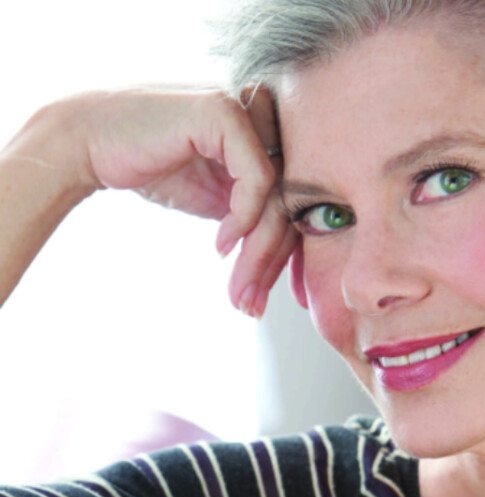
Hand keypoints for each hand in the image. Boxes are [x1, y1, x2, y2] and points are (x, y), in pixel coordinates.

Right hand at [24, 86, 296, 317]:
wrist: (88, 143)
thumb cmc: (154, 166)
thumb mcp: (219, 196)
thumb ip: (258, 212)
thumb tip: (295, 256)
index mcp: (270, 127)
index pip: (296, 194)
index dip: (283, 250)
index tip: (261, 293)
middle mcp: (266, 110)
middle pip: (293, 197)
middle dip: (272, 260)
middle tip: (251, 304)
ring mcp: (248, 104)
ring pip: (279, 193)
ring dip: (260, 252)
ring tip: (239, 291)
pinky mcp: (225, 111)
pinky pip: (259, 178)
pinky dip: (244, 218)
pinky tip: (222, 245)